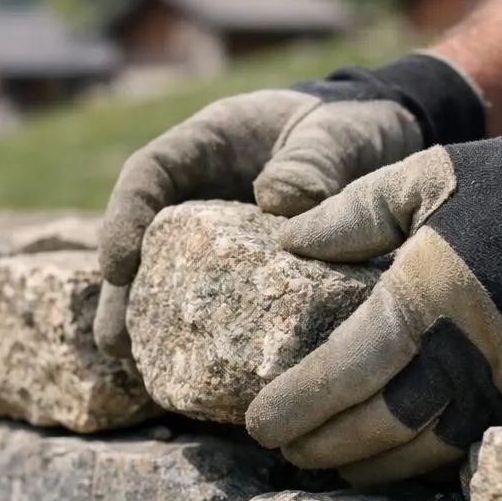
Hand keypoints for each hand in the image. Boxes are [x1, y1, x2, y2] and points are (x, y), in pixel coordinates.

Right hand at [95, 53, 486, 356]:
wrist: (386, 140)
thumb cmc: (353, 126)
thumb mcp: (337, 134)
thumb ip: (312, 161)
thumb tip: (277, 203)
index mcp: (207, 144)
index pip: (148, 174)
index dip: (124, 217)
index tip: (116, 266)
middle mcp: (199, 193)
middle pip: (144, 241)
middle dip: (123, 292)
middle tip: (114, 341)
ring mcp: (218, 236)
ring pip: (168, 278)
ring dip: (151, 322)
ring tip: (139, 369)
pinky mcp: (244, 273)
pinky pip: (214, 303)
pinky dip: (202, 336)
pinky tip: (199, 374)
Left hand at [246, 107, 501, 485]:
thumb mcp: (424, 175)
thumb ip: (351, 211)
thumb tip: (289, 243)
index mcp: (428, 293)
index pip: (349, 366)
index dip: (301, 402)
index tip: (259, 422)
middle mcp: (465, 349)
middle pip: (379, 420)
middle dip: (322, 443)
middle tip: (278, 450)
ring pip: (421, 446)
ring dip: (365, 462)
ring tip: (320, 462)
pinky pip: (462, 445)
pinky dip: (415, 460)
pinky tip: (382, 460)